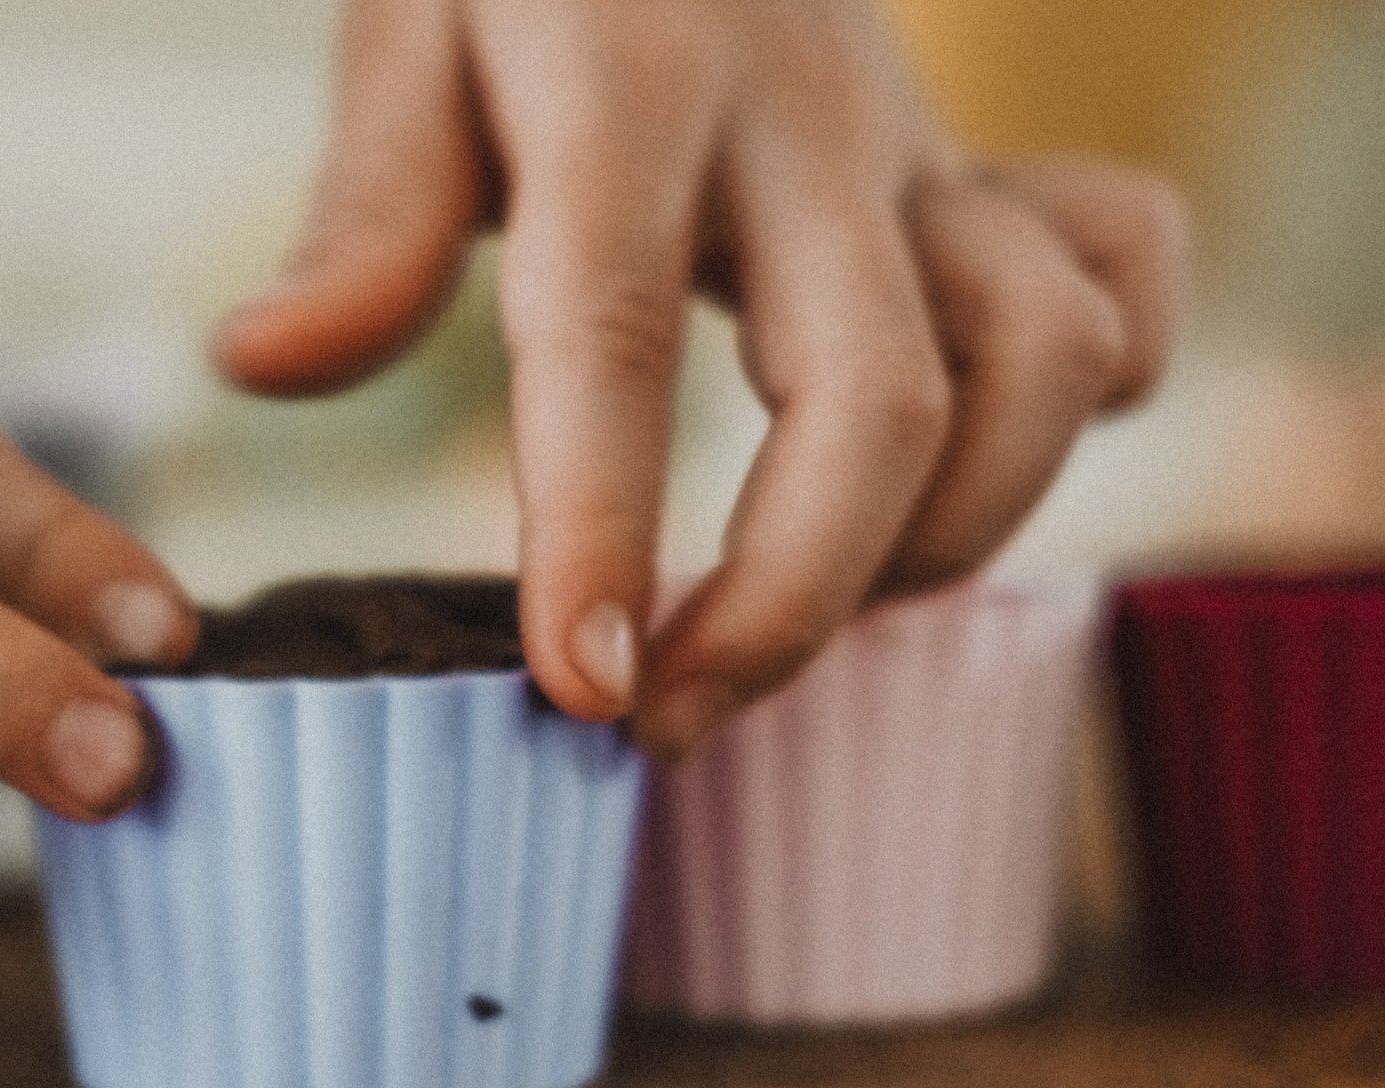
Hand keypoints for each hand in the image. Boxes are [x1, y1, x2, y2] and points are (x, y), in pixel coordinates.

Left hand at [215, 0, 1183, 755]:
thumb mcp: (409, 27)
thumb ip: (362, 213)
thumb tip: (257, 369)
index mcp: (631, 85)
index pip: (617, 331)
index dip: (601, 528)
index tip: (584, 692)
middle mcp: (813, 122)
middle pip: (878, 399)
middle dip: (794, 603)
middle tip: (668, 722)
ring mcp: (928, 153)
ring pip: (1042, 366)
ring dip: (946, 536)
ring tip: (796, 609)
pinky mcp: (996, 177)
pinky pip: (1127, 282)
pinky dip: (1098, 396)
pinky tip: (966, 467)